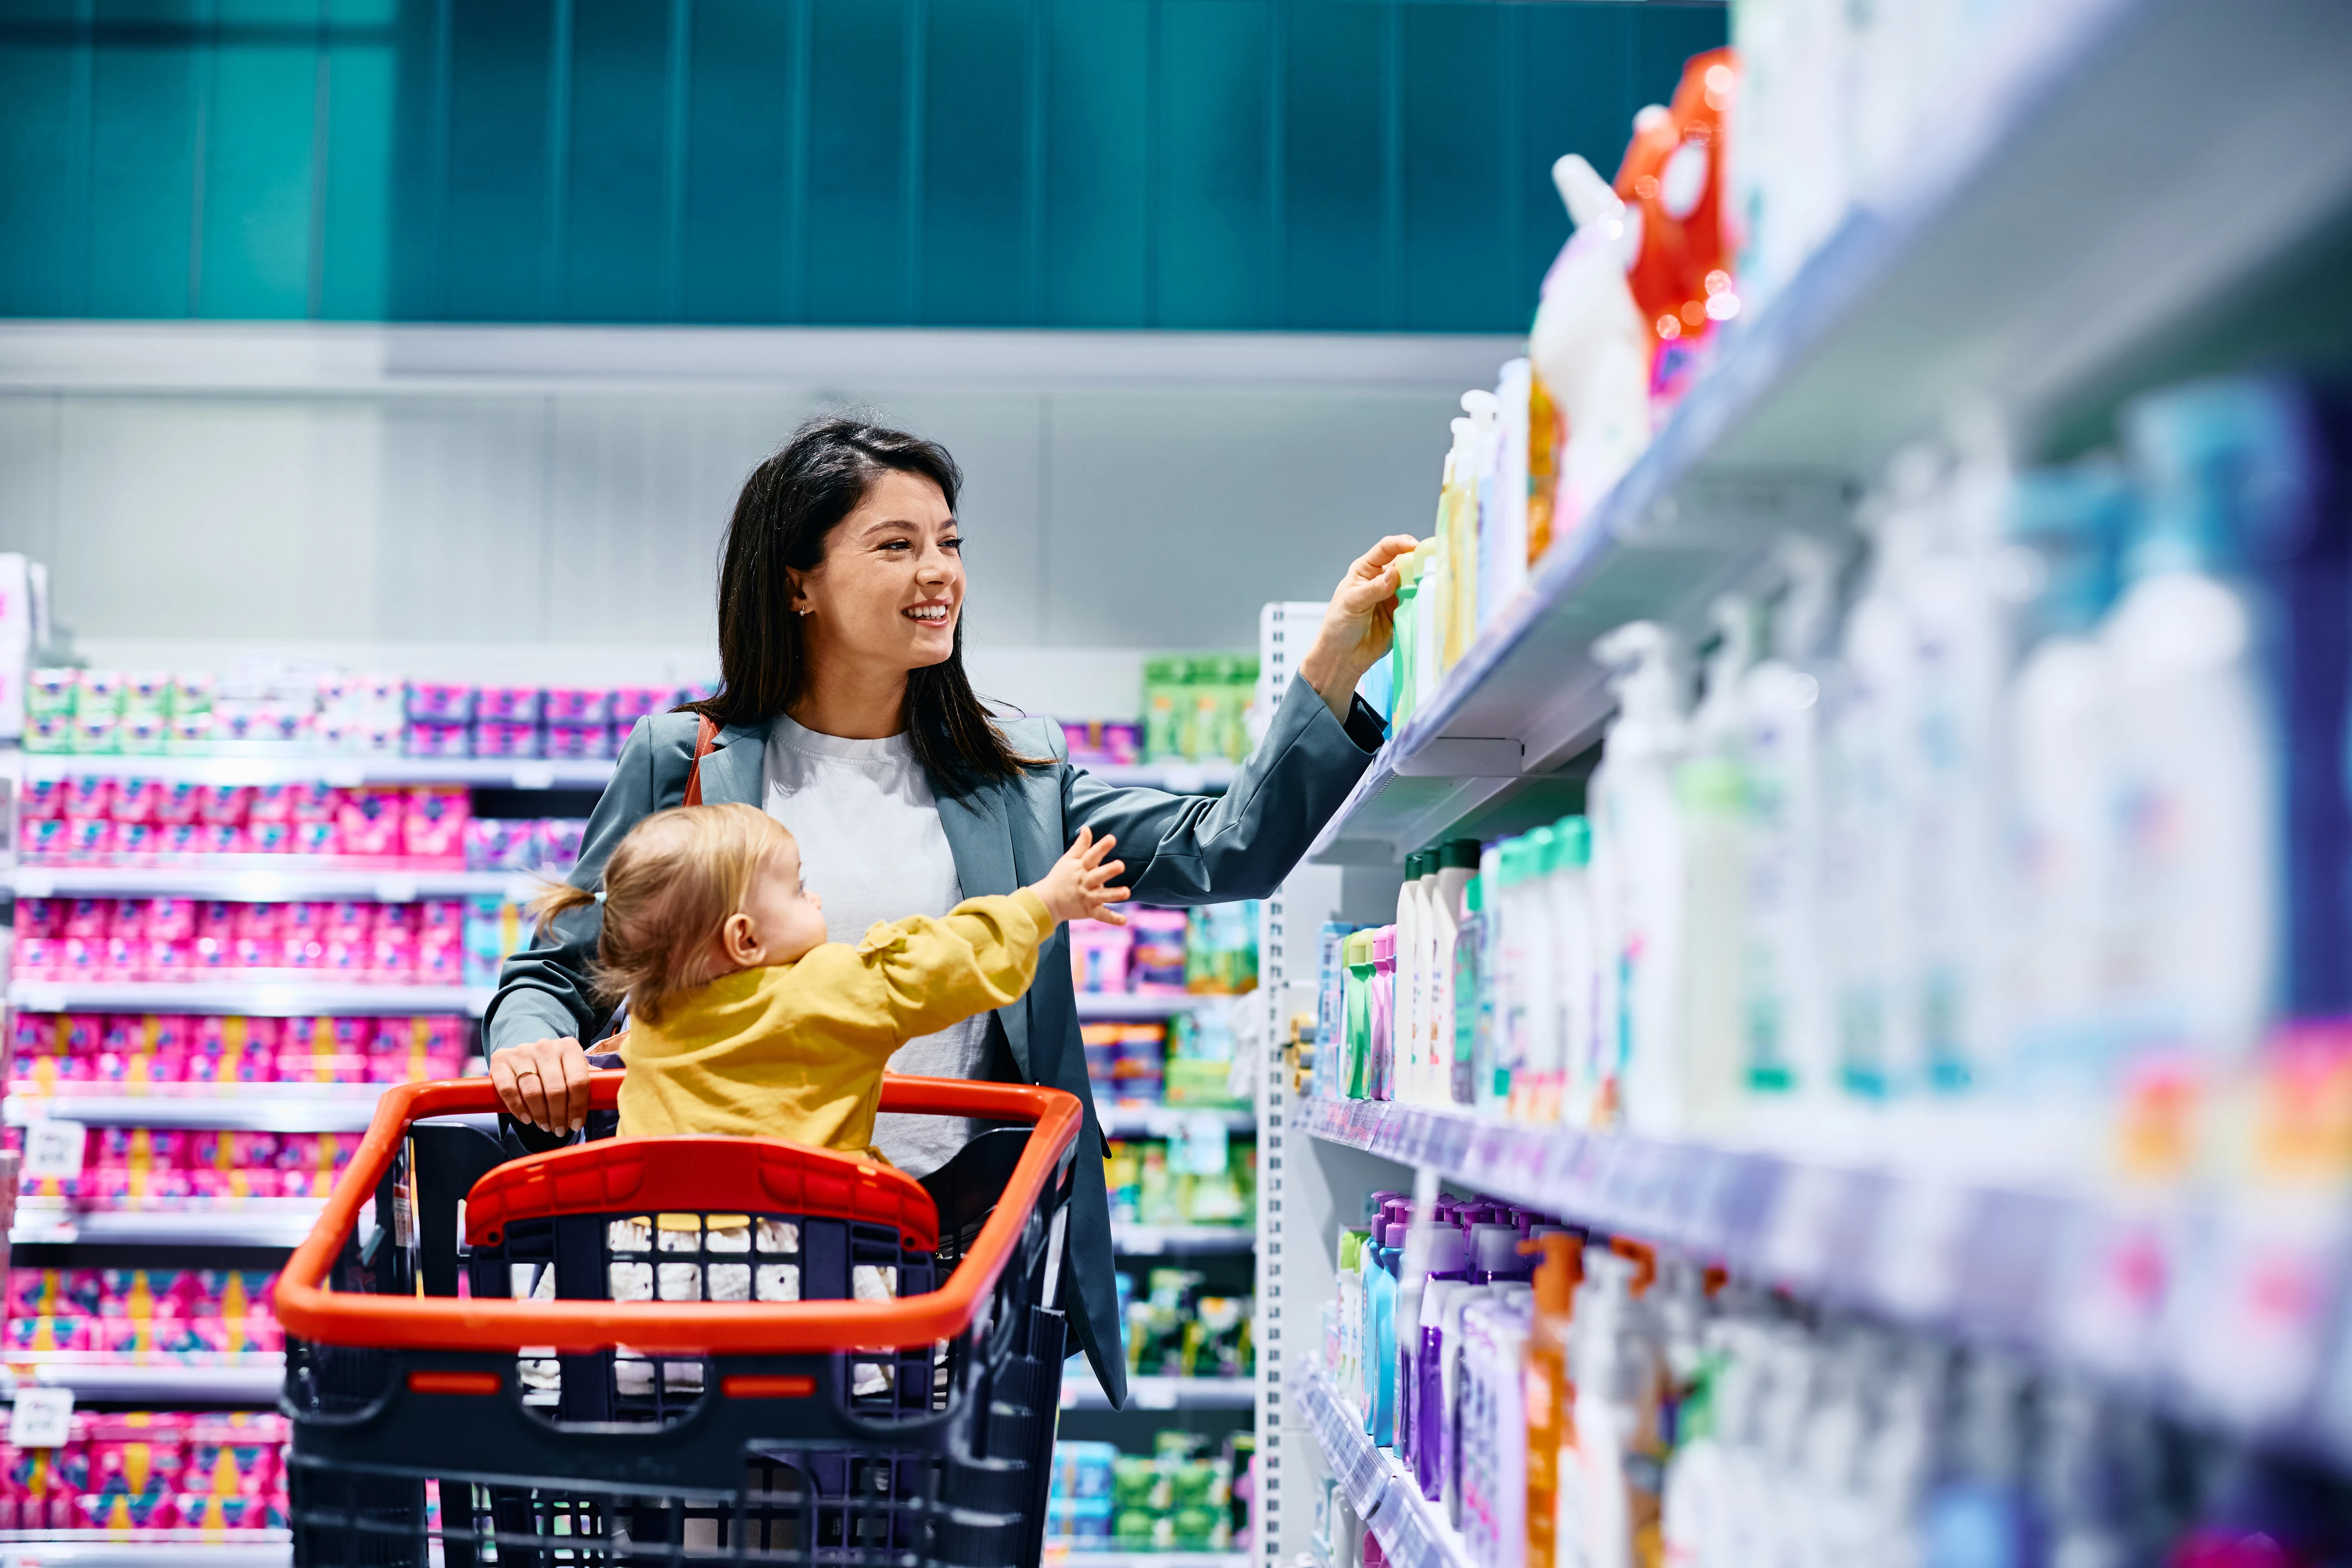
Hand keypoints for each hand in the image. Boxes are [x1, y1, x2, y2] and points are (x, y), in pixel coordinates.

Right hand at [490, 1035, 593, 1132]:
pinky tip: (527, 1119)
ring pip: (533, 1092)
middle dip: (559, 1116)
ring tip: (545, 1126)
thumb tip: (607, 1092)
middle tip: (559, 1130)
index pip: (578, 1081)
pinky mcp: (501, 1060)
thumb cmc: (556, 1067)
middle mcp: (545, 1047)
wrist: (526, 1053)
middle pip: (556, 1089)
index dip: (578, 1107)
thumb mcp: (573, 1068)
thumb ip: (589, 1079)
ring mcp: (522, 1052)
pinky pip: (509, 1090)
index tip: (576, 1124)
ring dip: (540, 1115)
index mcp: (569, 1047)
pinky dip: (518, 1108)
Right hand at [1030, 826, 1131, 926]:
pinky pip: (1101, 915)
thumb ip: (1080, 845)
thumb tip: (1087, 828)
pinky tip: (1124, 920)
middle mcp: (1084, 882)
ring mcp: (1087, 897)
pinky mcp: (1089, 911)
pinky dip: (1112, 919)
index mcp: (1080, 868)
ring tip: (1127, 892)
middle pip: (1098, 876)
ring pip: (1102, 896)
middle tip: (1121, 865)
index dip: (1101, 847)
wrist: (1047, 901)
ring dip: (1114, 894)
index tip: (1112, 839)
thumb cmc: (1060, 877)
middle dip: (1108, 871)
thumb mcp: (1068, 859)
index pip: (1091, 855)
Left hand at [1297, 534, 1419, 721]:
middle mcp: (1382, 580)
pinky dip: (1424, 601)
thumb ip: (1374, 589)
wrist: (1343, 657)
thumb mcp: (1352, 603)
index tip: (1415, 546)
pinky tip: (1430, 601)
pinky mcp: (1403, 613)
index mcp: (1366, 570)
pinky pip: (1417, 603)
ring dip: (1423, 582)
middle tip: (1431, 566)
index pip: (1386, 549)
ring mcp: (1394, 597)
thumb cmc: (1339, 626)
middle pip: (1405, 563)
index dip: (1401, 543)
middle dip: (1418, 562)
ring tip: (1433, 583)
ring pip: (1414, 583)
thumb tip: (1394, 573)